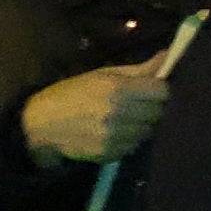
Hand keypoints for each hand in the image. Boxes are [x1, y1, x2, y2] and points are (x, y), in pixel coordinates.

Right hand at [22, 61, 169, 167]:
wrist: (42, 124)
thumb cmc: (73, 93)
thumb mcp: (102, 74)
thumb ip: (138, 69)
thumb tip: (168, 57)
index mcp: (117, 89)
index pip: (161, 91)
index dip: (159, 89)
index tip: (152, 89)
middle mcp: (119, 113)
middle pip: (158, 112)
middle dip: (152, 106)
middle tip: (138, 104)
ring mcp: (115, 136)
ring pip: (148, 130)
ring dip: (142, 124)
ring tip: (124, 118)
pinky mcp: (110, 154)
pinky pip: (134, 145)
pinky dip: (129, 139)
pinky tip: (114, 132)